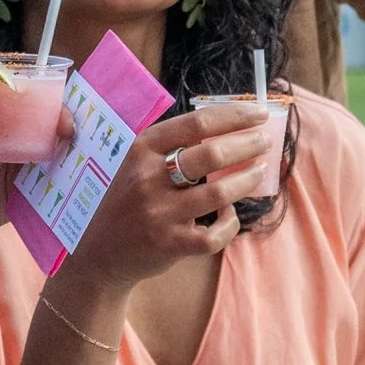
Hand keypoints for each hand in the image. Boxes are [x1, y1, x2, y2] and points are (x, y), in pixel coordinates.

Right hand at [64, 105, 272, 296]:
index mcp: (141, 149)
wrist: (99, 252)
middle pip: (211, 154)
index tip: (258, 113)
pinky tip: (229, 213)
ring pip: (219, 193)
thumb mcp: (134, 163)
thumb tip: (227, 128)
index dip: (233, 115)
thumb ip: (170, 146)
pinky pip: (214, 234)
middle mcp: (148, 178)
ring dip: (247, 179)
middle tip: (264, 142)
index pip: (195, 123)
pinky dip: (229, 222)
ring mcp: (159, 213)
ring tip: (259, 171)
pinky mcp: (169, 244)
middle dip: (247, 144)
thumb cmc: (127, 200)